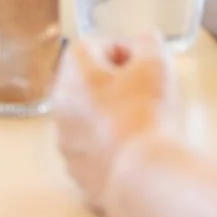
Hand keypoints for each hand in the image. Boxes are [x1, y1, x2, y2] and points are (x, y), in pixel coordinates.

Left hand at [53, 36, 177, 210]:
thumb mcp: (156, 60)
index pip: (90, 46)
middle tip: (144, 90)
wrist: (141, 174)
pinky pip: (91, 148)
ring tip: (141, 122)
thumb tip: (141, 46)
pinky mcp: (76, 173)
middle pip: (85, 82)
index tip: (142, 64)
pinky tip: (133, 149)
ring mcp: (65, 143)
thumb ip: (146, 42)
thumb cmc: (147, 110)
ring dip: (109, 114)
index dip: (121, 49)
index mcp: (74, 74)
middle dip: (113, 82)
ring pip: (86, 117)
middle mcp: (60, 105)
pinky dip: (108, 145)